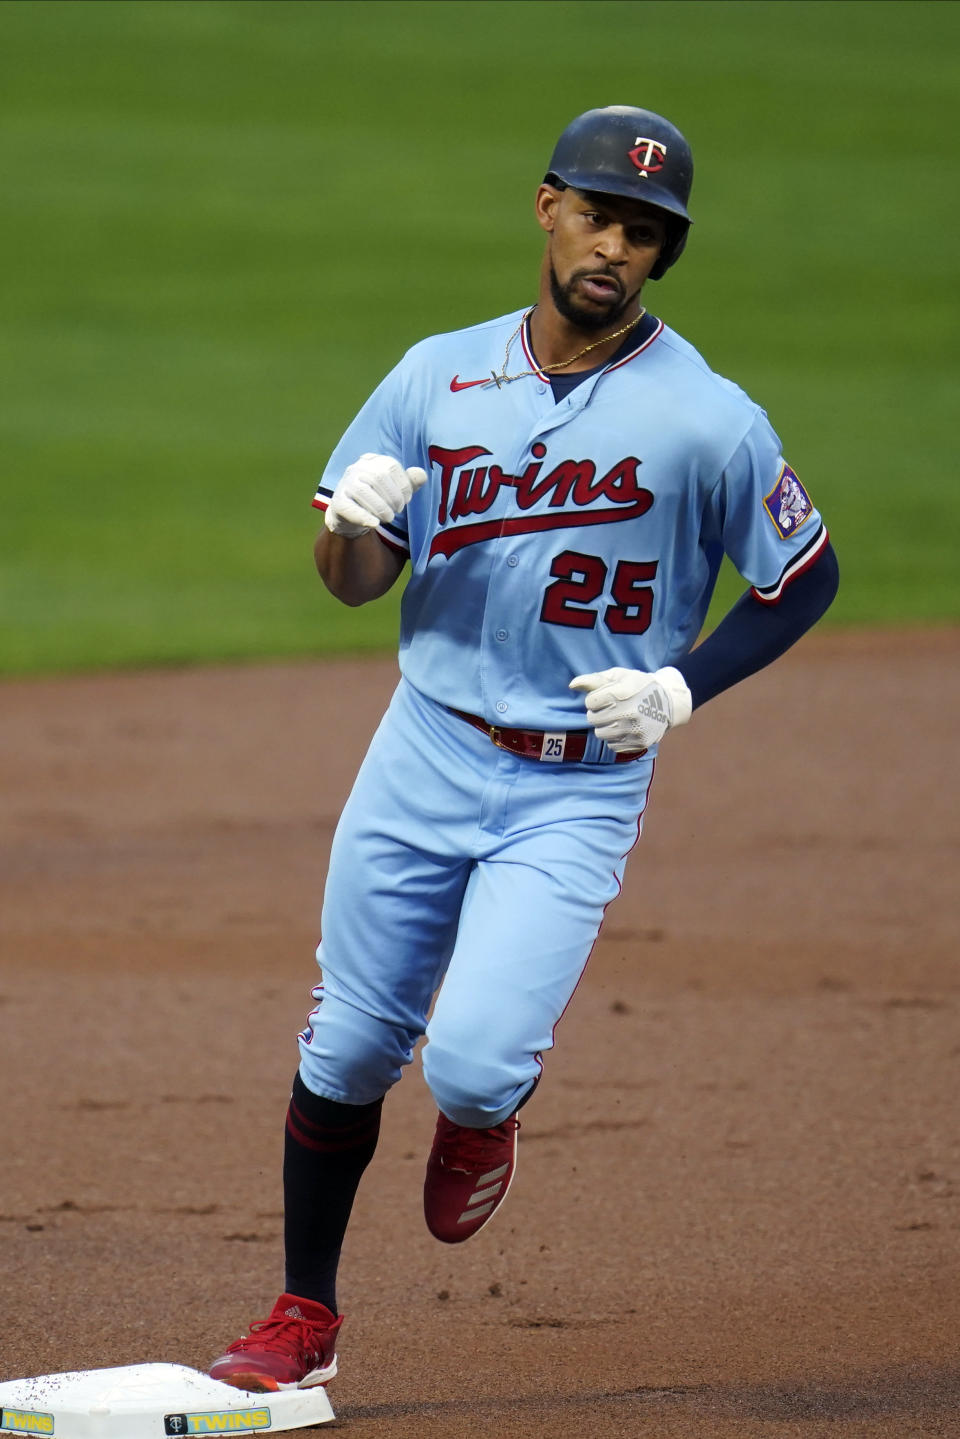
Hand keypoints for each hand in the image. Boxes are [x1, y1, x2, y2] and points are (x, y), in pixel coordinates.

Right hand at [324, 453, 427, 538]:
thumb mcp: (396, 490)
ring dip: (381, 508)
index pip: (391, 466)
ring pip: (364, 491)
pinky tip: (375, 524)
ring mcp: (344, 484)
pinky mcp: (337, 502)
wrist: (351, 516)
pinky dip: (364, 516)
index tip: (407, 499)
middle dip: (393, 497)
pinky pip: (349, 507)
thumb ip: (410, 482)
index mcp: (372, 461)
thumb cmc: (378, 499)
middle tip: (398, 510)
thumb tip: (422, 475)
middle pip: (378, 477)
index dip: (403, 485)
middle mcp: (356, 468)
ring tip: (389, 518)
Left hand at [569, 666, 692, 752]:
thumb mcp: (619, 676)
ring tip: (617, 718)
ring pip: (601, 733)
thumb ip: (594, 680)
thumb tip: (572, 685)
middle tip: (611, 708)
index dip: (595, 699)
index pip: (590, 702)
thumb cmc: (638, 686)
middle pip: (592, 719)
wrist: (668, 702)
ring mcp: (635, 729)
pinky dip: (615, 737)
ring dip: (605, 726)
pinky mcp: (639, 742)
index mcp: (622, 693)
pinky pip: (612, 745)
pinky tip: (625, 728)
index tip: (606, 697)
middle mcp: (629, 712)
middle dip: (598, 713)